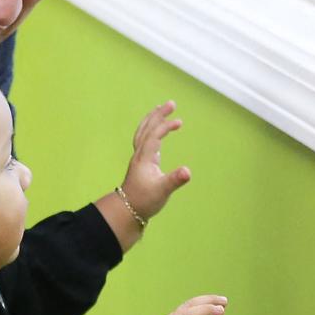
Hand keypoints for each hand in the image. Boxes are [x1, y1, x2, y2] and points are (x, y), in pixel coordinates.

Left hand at [121, 100, 190, 221]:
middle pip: (146, 129)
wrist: (127, 210)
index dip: (165, 127)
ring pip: (143, 133)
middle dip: (158, 115)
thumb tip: (187, 171)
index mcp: (144, 158)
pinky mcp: (141, 163)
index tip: (179, 122)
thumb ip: (175, 180)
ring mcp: (139, 158)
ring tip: (161, 109)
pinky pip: (144, 140)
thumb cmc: (144, 201)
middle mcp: (139, 155)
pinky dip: (151, 131)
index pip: (154, 136)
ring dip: (152, 120)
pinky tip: (158, 131)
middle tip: (171, 103)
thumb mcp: (162, 191)